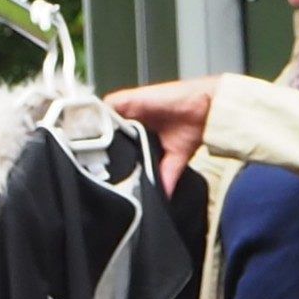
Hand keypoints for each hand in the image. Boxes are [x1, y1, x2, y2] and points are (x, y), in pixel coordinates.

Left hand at [103, 77, 219, 192]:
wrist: (207, 109)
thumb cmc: (194, 127)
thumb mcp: (175, 159)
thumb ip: (165, 176)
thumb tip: (162, 199)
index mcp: (142, 131)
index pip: (117, 141)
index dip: (107, 153)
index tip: (100, 169)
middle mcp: (134, 118)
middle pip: (106, 130)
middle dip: (99, 144)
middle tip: (93, 162)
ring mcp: (131, 108)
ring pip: (104, 118)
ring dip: (98, 130)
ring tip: (90, 148)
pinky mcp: (132, 99)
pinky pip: (107, 105)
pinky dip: (101, 116)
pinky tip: (96, 130)